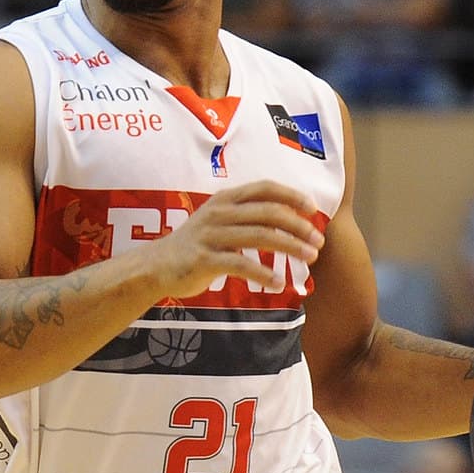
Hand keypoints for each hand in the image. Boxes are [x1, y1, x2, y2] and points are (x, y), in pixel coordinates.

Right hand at [137, 181, 323, 299]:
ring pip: (259, 236)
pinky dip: (263, 274)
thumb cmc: (195, 245)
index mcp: (225, 199)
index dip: (291, 195)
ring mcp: (210, 235)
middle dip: (298, 226)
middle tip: (318, 241)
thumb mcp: (219, 222)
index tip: (313, 209)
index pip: (264, 188)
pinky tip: (278, 283)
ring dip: (289, 247)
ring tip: (310, 258)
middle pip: (268, 213)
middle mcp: (218, 213)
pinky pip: (240, 264)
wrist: (156, 266)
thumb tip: (289, 222)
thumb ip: (247, 218)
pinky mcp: (204, 259)